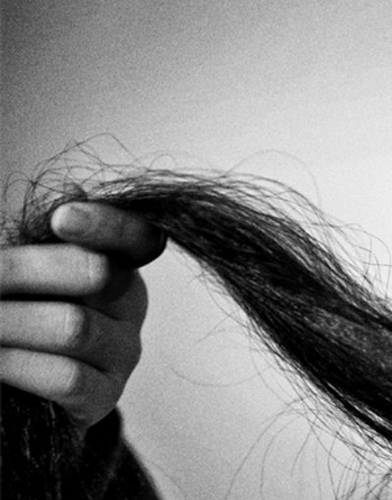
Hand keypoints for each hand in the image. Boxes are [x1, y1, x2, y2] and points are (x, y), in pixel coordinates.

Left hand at [1, 202, 164, 429]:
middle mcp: (129, 306)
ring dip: (9, 323)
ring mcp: (122, 353)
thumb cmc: (20, 314)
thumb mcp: (29, 270)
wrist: (16, 388)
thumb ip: (44, 237)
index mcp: (117, 264)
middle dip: (23, 271)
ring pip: (74, 327)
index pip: (138, 236)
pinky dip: (18, 366)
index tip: (61, 218)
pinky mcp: (104, 397)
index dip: (107, 224)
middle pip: (97, 274)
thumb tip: (70, 191)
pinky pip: (66, 378)